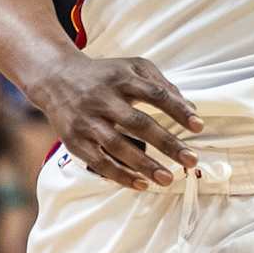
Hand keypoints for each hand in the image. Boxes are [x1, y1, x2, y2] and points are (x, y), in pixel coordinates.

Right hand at [32, 53, 202, 190]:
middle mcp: (102, 99)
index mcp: (121, 79)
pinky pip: (98, 161)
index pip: (155, 94)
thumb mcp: (132, 68)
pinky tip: (141, 185)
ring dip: (144, 165)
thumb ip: (161, 84)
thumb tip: (191, 109)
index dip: (178, 110)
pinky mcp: (74, 140)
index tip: (198, 126)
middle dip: (166, 143)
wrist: (55, 78)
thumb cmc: (104, 75)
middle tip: (191, 160)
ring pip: (117, 146)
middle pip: (138, 123)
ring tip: (168, 179)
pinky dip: (120, 175)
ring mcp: (86, 121)